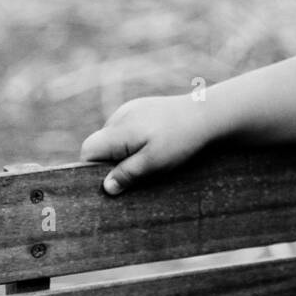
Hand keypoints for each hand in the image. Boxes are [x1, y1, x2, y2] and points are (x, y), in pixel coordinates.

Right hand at [79, 94, 212, 193]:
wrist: (207, 114)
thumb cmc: (181, 140)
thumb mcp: (154, 163)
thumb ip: (127, 174)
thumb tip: (106, 188)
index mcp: (117, 130)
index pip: (88, 150)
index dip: (94, 169)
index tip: (114, 181)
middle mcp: (119, 116)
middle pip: (101, 145)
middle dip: (112, 162)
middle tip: (137, 172)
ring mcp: (130, 109)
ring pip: (115, 137)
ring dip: (125, 151)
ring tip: (151, 157)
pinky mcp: (142, 107)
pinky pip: (128, 128)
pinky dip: (136, 139)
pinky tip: (156, 143)